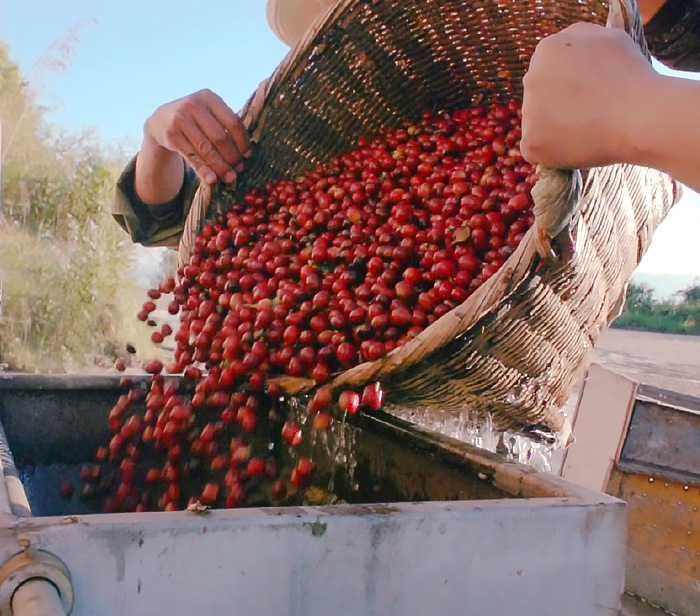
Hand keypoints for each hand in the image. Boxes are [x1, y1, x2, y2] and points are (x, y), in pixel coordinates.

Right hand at [144, 89, 250, 184]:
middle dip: (232, 156)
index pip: (233, 122)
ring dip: (219, 166)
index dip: (242, 141)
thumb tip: (246, 155)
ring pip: (206, 148)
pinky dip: (203, 170)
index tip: (248, 156)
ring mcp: (180, 119)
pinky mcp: (171, 134)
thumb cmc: (195, 120)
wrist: (162, 119)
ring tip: (229, 177)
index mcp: (209, 98)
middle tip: (239, 169)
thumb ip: (225, 127)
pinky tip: (212, 179)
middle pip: (220, 137)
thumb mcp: (208, 114)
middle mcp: (194, 105)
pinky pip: (191, 156)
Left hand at [521, 23, 658, 169]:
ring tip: (588, 128)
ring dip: (557, 127)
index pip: (550, 69)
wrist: (639, 118)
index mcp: (547, 50)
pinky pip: (539, 148)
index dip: (572, 83)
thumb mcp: (608, 36)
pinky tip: (579, 145)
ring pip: (538, 123)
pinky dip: (555, 152)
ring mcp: (528, 112)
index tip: (592, 90)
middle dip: (560, 103)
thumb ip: (578, 37)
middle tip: (590, 111)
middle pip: (541, 95)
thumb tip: (563, 46)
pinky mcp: (531, 143)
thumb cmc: (630, 76)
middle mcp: (531, 79)